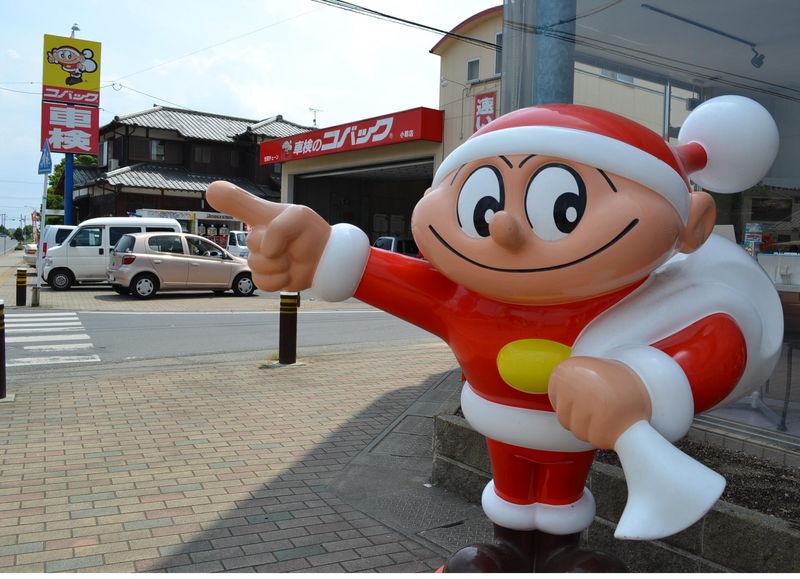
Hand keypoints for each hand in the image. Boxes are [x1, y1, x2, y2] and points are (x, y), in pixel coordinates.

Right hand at [206, 181, 330, 291]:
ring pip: (256, 264)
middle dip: (276, 245)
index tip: (213, 190)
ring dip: (280, 264)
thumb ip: (277, 227)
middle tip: (291, 243)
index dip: (225, 197)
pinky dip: (279, 280)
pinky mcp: (264, 277)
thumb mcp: (297, 219)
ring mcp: (259, 257)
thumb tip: (264, 248)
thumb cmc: (310, 233)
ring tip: (291, 259)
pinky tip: (288, 273)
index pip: (236, 201)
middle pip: (252, 241)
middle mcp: (256, 235)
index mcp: (261, 215)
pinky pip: (261, 281)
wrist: (324, 258)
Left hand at [548, 356, 651, 448]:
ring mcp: (590, 404)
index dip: (570, 403)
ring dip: (592, 428)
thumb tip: (532, 386)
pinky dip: (605, 436)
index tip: (587, 396)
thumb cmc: (615, 382)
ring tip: (609, 412)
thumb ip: (564, 382)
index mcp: (569, 368)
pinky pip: (594, 439)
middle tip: (602, 405)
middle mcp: (577, 384)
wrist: (650, 389)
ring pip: (577, 431)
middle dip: (581, 418)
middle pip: (564, 418)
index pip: (554, 398)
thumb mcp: (585, 372)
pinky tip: (616, 422)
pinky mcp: (603, 425)